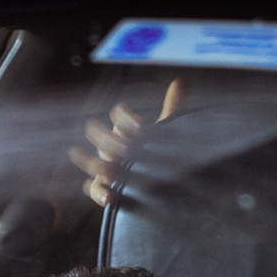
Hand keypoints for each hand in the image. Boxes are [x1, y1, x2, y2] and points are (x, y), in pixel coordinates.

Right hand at [68, 78, 185, 206]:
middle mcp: (114, 148)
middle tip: (120, 144)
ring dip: (93, 164)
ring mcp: (108, 169)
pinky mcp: (108, 189)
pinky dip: (100, 192)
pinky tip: (110, 196)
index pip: (120, 118)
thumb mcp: (169, 131)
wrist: (165, 183)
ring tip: (101, 169)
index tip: (142, 125)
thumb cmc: (162, 153)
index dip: (126, 119)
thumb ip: (174, 106)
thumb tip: (183, 80)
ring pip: (94, 164)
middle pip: (103, 140)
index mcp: (126, 130)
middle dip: (106, 139)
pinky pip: (95, 189)